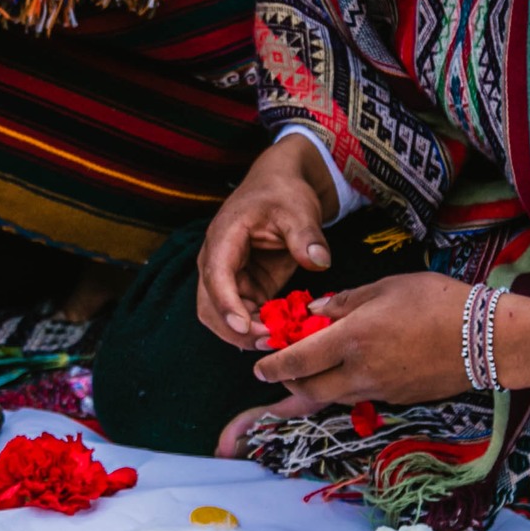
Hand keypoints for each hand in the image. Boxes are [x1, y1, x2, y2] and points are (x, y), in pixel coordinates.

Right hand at [196, 137, 338, 348]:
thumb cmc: (284, 194)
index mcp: (223, 237)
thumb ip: (306, 236)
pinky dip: (259, 329)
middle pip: (210, 306)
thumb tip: (319, 262)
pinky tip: (283, 333)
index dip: (227, 305)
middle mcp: (217, 261)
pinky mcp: (245, 288)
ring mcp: (229, 278)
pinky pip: (244, 317)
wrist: (281, 188)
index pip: (216, 277)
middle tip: (271, 342)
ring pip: (223, 318)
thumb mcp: (299, 209)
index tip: (246, 329)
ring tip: (279, 341)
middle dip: (236, 330)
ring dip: (246, 335)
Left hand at [249, 272, 474, 405]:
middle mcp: (361, 371)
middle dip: (290, 381)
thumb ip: (345, 302)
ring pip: (334, 396)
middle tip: (281, 369)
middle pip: (310, 388)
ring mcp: (381, 390)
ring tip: (313, 368)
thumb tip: (315, 312)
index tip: (258, 366)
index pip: (299, 360)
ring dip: (317, 386)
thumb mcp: (387, 288)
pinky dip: (347, 386)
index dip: (274, 365)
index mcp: (353, 339)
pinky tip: (353, 370)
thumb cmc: (439, 301)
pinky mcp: (399, 399)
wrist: (487, 339)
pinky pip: (362, 396)